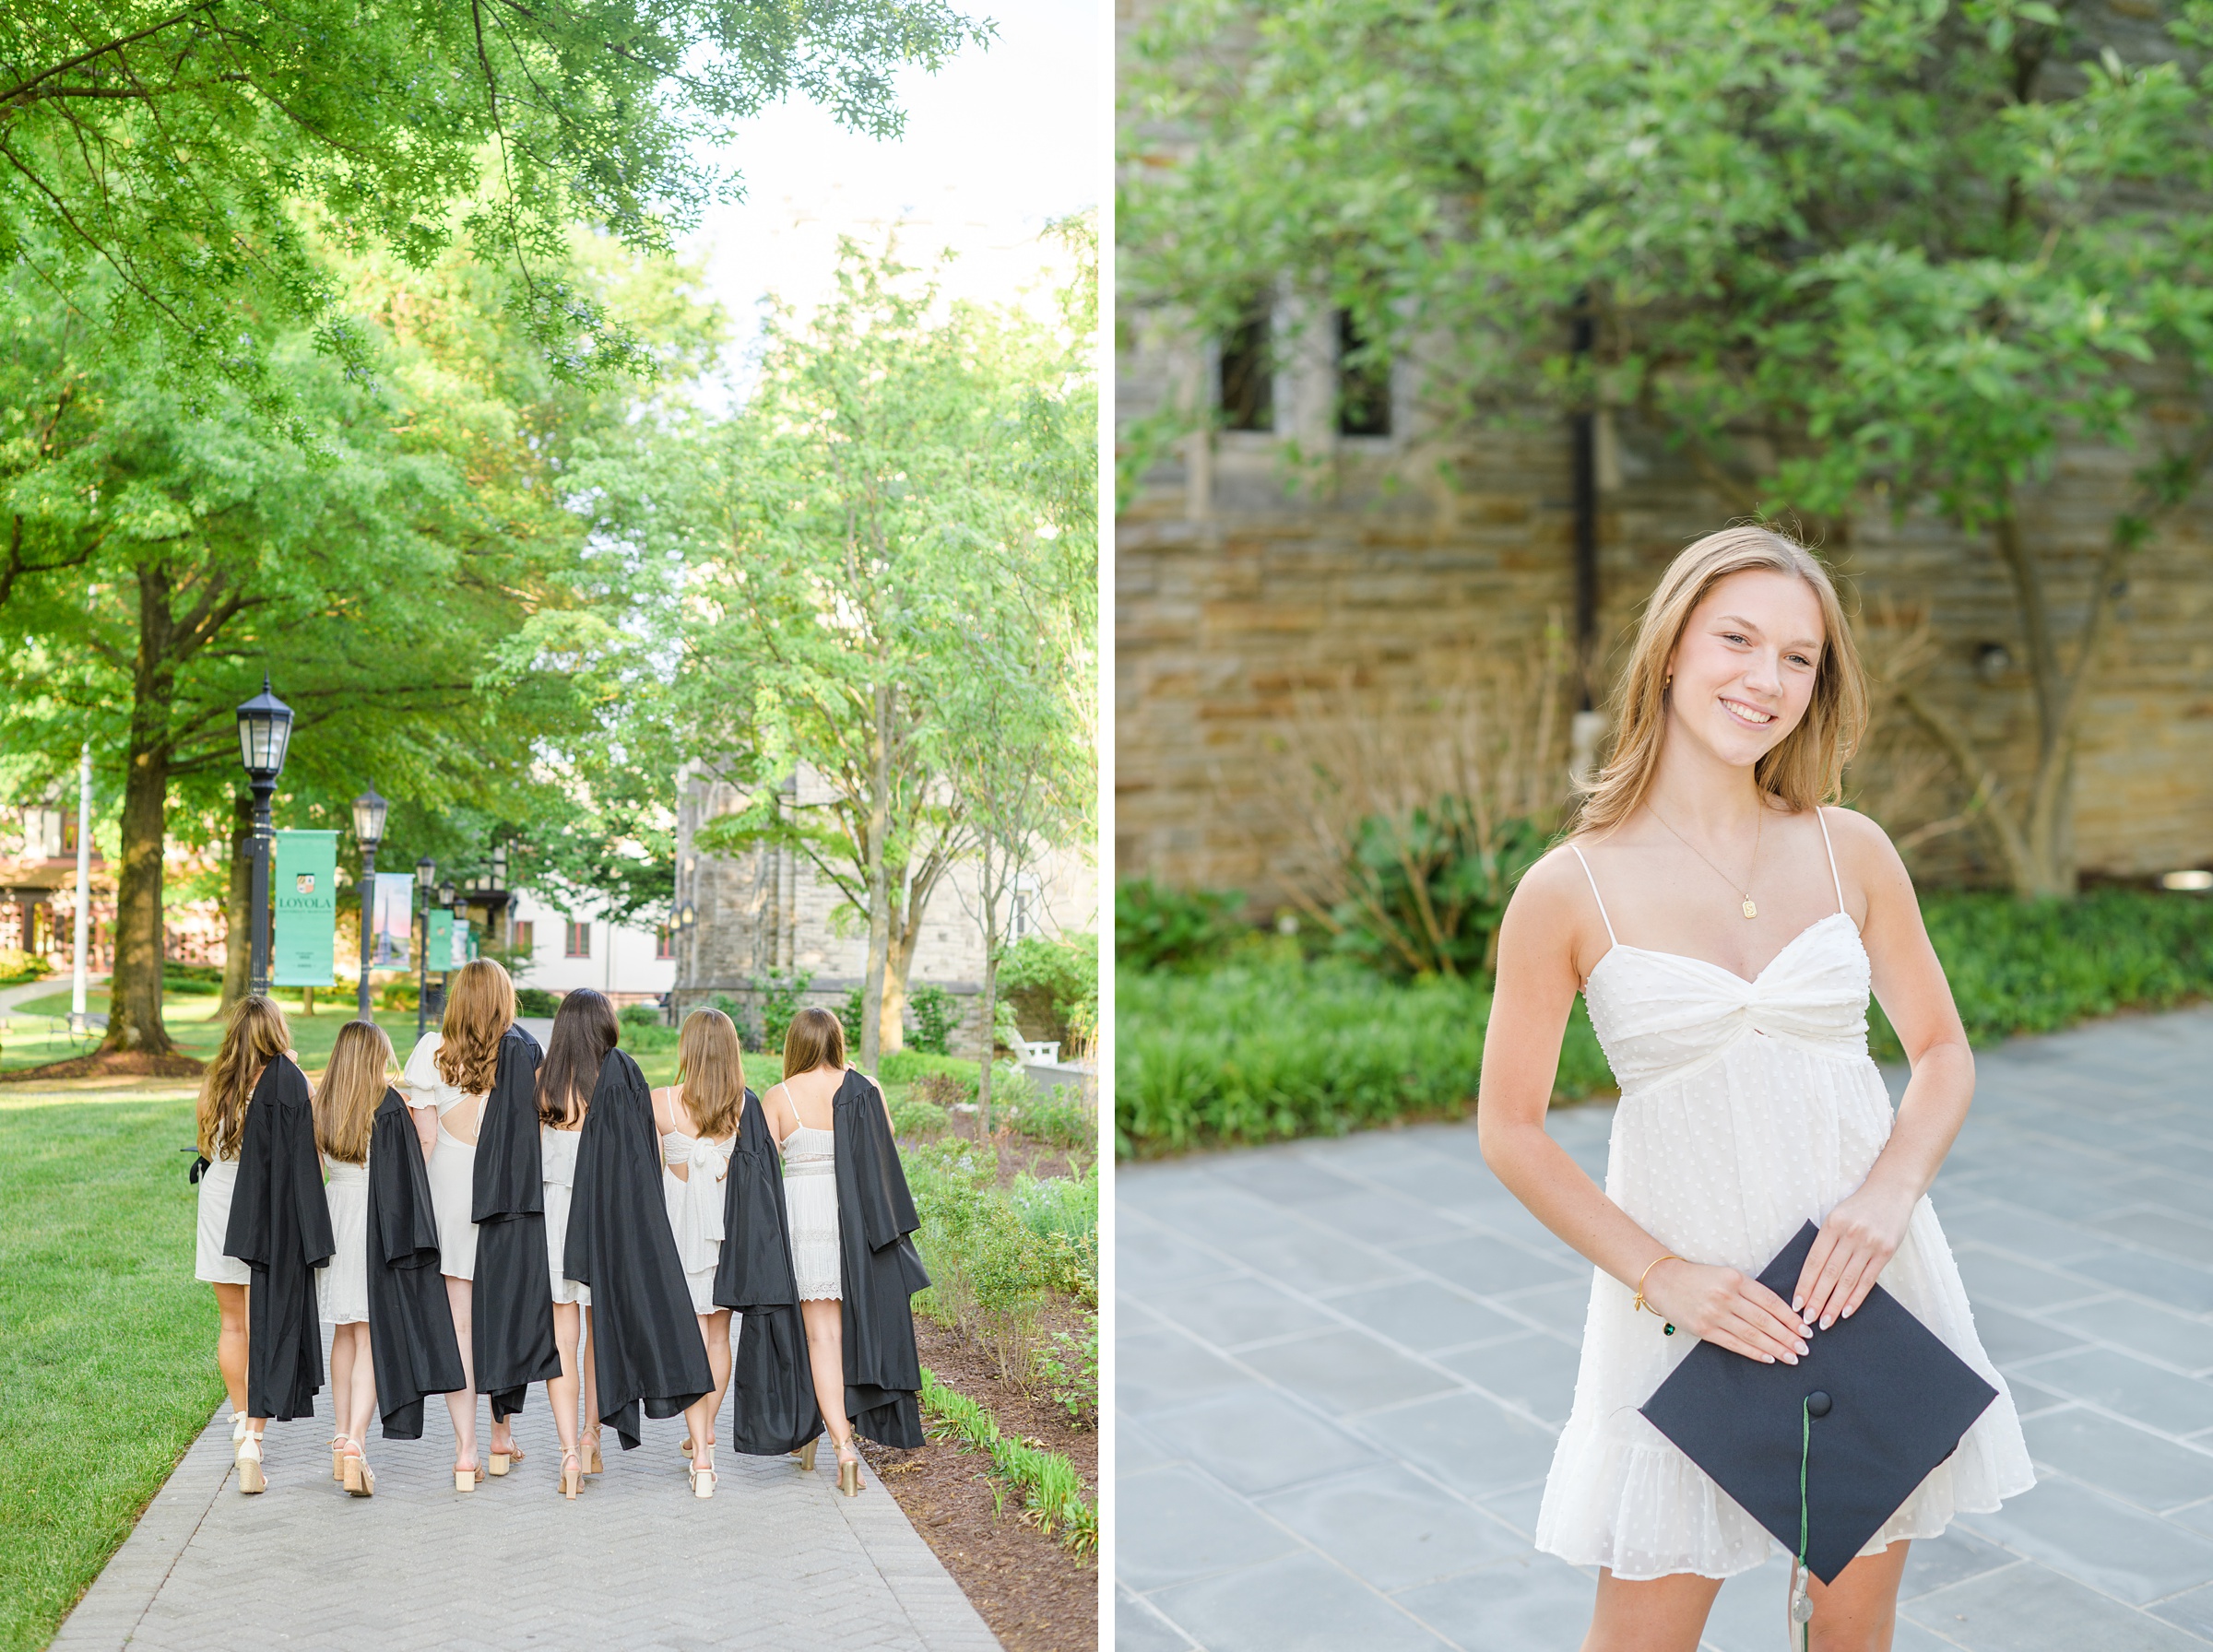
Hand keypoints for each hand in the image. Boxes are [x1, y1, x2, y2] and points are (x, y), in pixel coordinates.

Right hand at [1642, 1258, 1809, 1364]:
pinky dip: (1754, 1352)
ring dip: (1776, 1347)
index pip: (1770, 1301)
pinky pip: (1734, 1344)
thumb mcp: (1725, 1275)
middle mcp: (1727, 1296)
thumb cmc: (1696, 1277)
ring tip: (1792, 1357)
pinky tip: (1769, 1358)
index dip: (1790, 1317)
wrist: (1662, 1280)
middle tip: (1804, 1348)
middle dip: (1788, 1336)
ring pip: (1753, 1335)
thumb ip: (1748, 1291)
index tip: (1805, 1329)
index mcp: (1735, 1278)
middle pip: (1765, 1320)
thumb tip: (1777, 1313)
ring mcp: (1715, 1314)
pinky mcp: (1704, 1329)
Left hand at [1794, 1184, 1916, 1328]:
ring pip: (1848, 1280)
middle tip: (1808, 1320)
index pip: (1814, 1260)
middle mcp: (1850, 1234)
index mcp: (1832, 1224)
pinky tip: (1846, 1311)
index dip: (1804, 1284)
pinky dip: (1856, 1298)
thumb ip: (1826, 1240)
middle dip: (1817, 1299)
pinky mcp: (1886, 1251)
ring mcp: (1869, 1243)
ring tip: (1825, 1321)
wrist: (1891, 1190)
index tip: (1796, 1303)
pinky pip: (1868, 1280)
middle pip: (1829, 1273)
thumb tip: (1811, 1275)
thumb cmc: (1858, 1207)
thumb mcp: (1837, 1216)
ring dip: (1835, 1304)